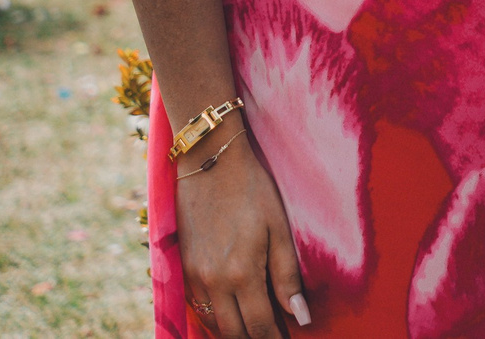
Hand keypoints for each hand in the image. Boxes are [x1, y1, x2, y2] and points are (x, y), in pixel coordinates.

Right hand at [175, 130, 312, 337]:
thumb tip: (302, 316)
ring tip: (255, 328)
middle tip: (273, 336)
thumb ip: (287, 277)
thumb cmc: (253, 191)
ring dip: (233, 331)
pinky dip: (215, 316)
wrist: (209, 163)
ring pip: (212, 323)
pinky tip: (231, 312)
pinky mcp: (182, 267)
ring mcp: (193, 276)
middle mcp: (213, 282)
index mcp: (241, 274)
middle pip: (232, 332)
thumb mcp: (279, 229)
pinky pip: (197, 306)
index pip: (259, 326)